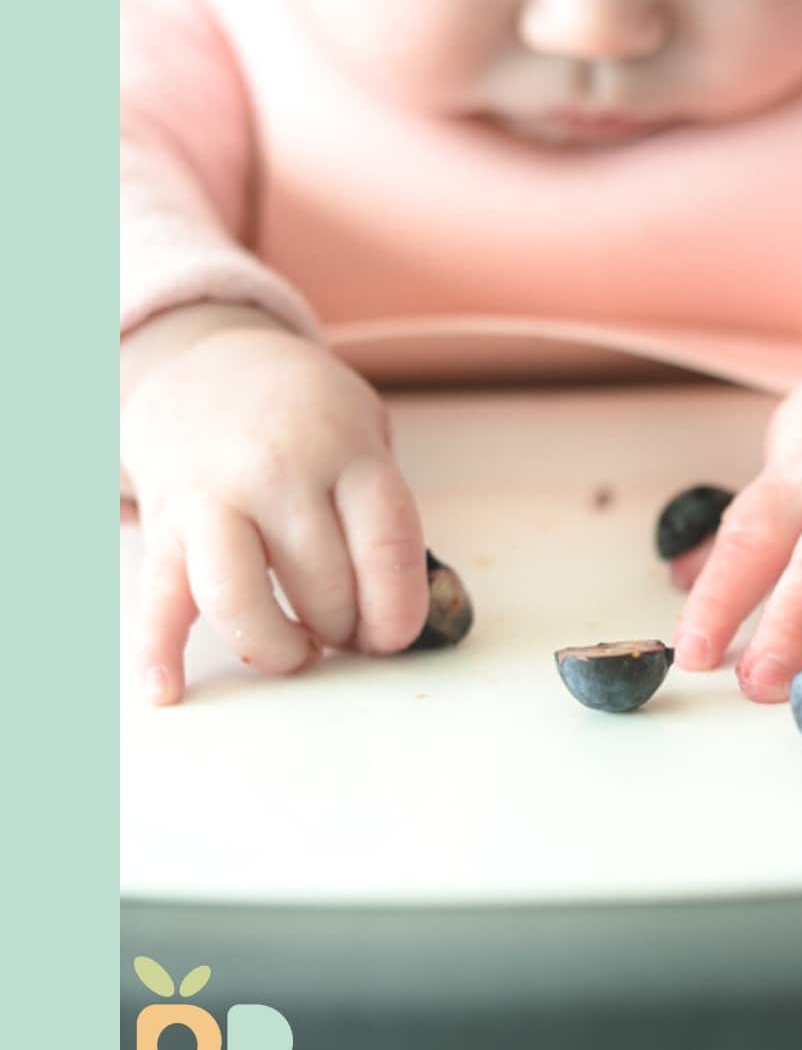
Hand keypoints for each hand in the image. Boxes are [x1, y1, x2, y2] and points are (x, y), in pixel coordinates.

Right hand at [121, 306, 429, 703]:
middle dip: (343, 629)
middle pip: (322, 586)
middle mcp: (276, 471)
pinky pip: (157, 598)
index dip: (397, 610)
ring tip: (295, 651)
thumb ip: (382, 512)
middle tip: (343, 626)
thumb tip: (398, 614)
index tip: (392, 634)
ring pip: (239, 601)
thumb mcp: (363, 431)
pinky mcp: (165, 528)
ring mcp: (214, 499)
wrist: (201, 361)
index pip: (387, 546)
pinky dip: (156, 650)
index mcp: (344, 451)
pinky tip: (164, 688)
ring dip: (276, 648)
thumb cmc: (303, 420)